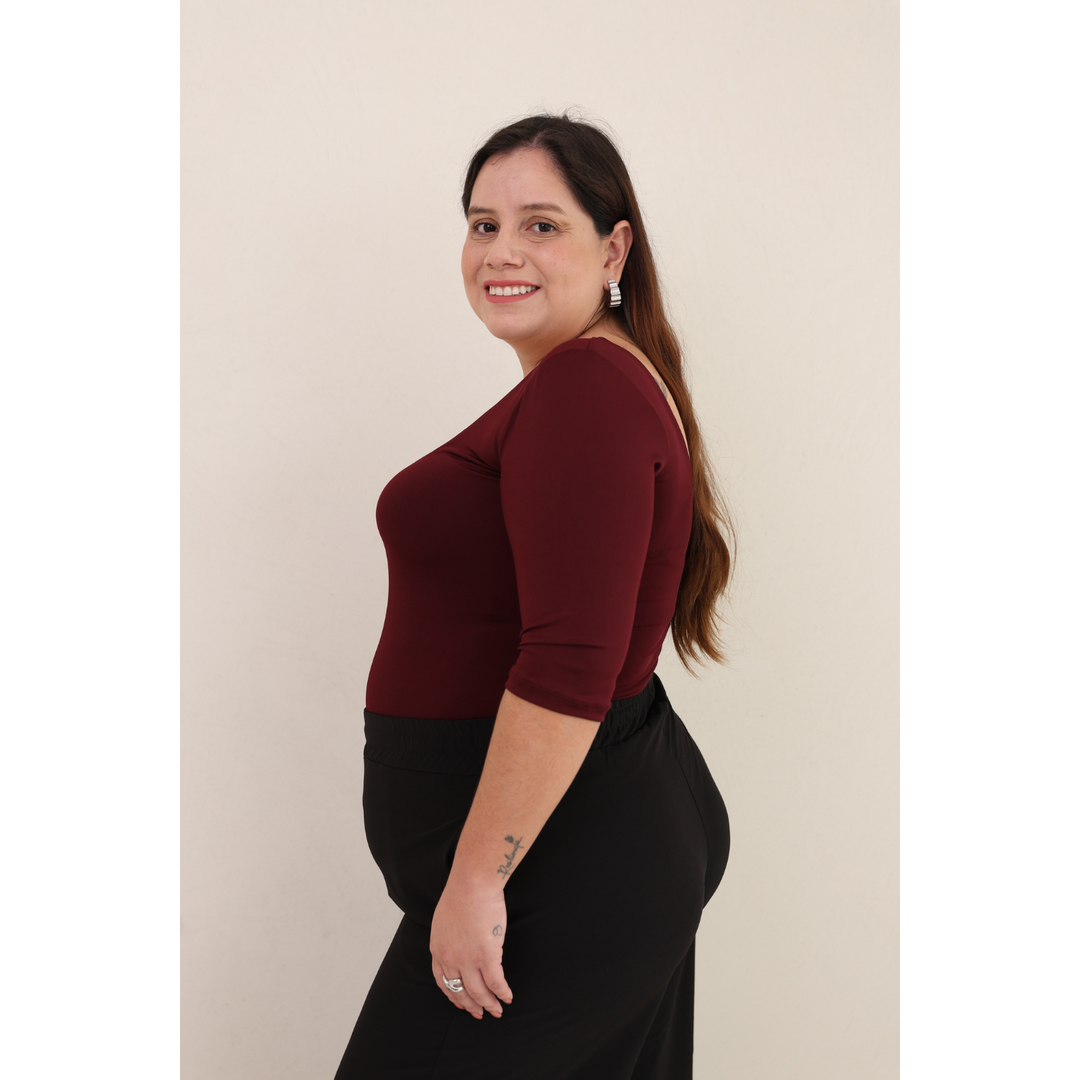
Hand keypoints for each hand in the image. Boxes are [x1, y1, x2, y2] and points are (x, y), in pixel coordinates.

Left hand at [430, 869, 512, 1019]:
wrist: (472, 882)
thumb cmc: (461, 893)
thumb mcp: (443, 919)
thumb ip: (447, 937)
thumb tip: (457, 944)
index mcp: (437, 949)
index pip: (443, 982)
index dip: (454, 996)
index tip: (462, 1003)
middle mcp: (450, 959)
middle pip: (460, 991)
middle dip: (471, 1005)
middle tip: (480, 1013)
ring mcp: (468, 959)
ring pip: (479, 992)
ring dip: (489, 1004)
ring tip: (497, 1010)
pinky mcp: (487, 956)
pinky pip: (496, 982)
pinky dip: (502, 993)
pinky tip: (507, 997)